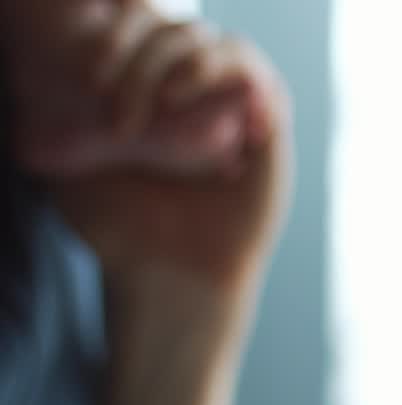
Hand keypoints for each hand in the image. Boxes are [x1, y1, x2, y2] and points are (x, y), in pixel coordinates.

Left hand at [4, 1, 290, 292]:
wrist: (168, 284)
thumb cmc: (122, 234)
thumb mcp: (73, 167)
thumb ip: (63, 123)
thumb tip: (41, 80)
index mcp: (161, 101)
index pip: (152, 33)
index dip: (122, 34)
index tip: (90, 72)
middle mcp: (205, 103)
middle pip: (184, 33)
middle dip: (144, 55)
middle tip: (116, 99)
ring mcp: (241, 119)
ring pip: (226, 46)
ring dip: (186, 59)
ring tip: (163, 99)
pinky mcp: (269, 142)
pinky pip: (265, 82)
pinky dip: (231, 73)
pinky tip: (190, 100)